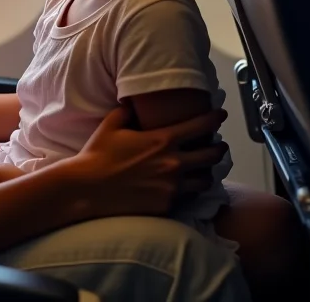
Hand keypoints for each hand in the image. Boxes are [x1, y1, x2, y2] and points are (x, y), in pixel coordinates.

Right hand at [65, 104, 228, 220]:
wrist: (88, 188)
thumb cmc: (98, 154)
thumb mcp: (112, 124)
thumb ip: (128, 111)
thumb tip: (134, 102)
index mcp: (162, 140)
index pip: (200, 127)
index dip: (214, 118)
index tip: (220, 114)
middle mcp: (174, 164)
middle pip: (211, 156)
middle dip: (219, 148)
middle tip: (219, 144)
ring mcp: (172, 188)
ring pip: (205, 180)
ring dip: (207, 172)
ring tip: (204, 169)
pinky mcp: (167, 206)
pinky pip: (187, 197)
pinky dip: (189, 190)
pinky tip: (185, 186)